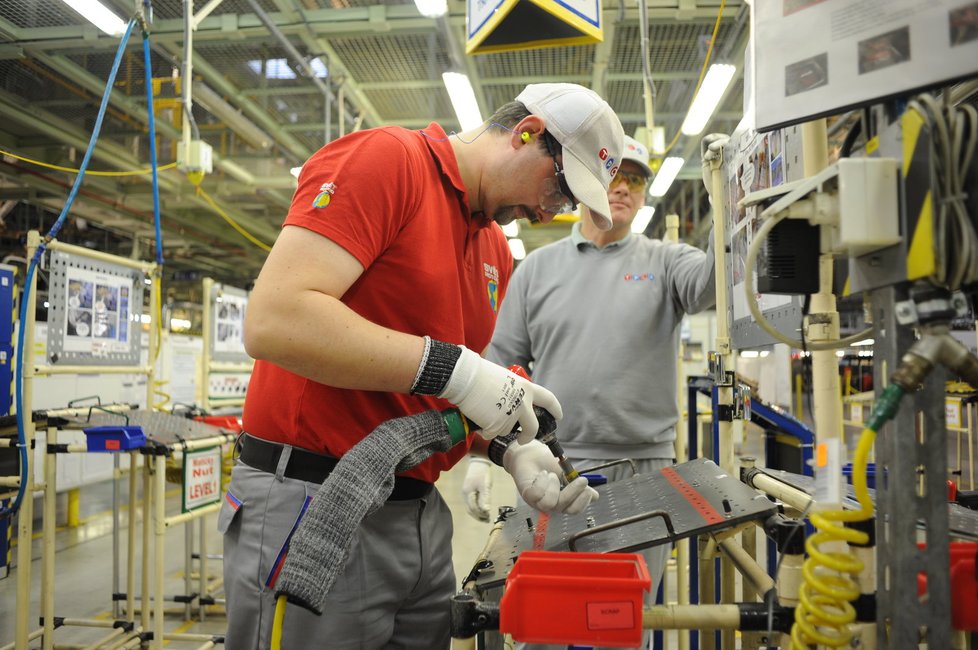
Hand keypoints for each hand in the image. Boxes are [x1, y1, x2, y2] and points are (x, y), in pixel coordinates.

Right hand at [440, 347, 561, 441]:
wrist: (465, 377)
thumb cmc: (480, 374)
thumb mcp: (505, 379)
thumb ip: (514, 392)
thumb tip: (514, 402)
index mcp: (527, 388)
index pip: (548, 400)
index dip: (555, 409)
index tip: (558, 417)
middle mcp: (522, 403)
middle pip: (533, 427)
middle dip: (529, 436)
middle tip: (524, 439)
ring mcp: (510, 415)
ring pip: (507, 430)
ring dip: (497, 427)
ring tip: (485, 412)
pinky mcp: (497, 425)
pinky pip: (492, 433)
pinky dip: (485, 430)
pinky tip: (479, 418)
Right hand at [461, 456, 492, 521]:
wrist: (479, 461)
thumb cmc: (483, 473)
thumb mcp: (485, 486)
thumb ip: (485, 499)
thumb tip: (486, 511)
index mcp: (468, 493)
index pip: (473, 508)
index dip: (481, 514)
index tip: (488, 518)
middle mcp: (465, 494)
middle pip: (470, 509)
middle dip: (478, 516)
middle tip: (488, 520)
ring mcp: (466, 492)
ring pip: (470, 506)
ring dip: (477, 513)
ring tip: (486, 516)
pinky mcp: (468, 490)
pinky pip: (471, 502)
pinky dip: (476, 507)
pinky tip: (482, 508)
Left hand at [502, 440, 597, 513]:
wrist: (530, 454)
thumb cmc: (548, 465)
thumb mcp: (567, 474)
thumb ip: (579, 486)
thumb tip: (595, 496)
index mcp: (561, 501)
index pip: (574, 510)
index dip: (583, 502)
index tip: (588, 489)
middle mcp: (550, 505)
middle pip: (564, 508)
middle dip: (574, 493)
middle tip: (581, 480)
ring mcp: (537, 501)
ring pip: (550, 503)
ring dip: (554, 486)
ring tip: (552, 475)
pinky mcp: (527, 494)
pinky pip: (537, 494)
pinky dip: (542, 481)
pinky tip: (543, 474)